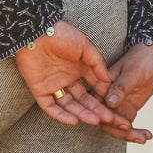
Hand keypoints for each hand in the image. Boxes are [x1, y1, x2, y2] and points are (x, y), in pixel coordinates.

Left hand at [13, 20, 138, 134]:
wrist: (37, 31)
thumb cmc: (61, 34)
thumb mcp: (85, 46)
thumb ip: (97, 63)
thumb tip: (109, 80)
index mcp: (79, 69)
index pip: (94, 87)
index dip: (104, 96)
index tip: (115, 106)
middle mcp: (67, 79)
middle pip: (83, 99)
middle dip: (96, 109)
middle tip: (108, 118)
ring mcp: (54, 85)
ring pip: (69, 105)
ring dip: (82, 113)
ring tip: (95, 120)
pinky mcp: (39, 90)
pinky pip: (50, 106)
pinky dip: (61, 115)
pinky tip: (74, 121)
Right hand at [96, 44, 152, 143]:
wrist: (152, 56)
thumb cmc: (141, 58)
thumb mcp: (132, 72)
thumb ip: (121, 87)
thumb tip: (110, 102)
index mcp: (100, 85)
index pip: (98, 106)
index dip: (108, 119)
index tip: (125, 124)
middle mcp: (104, 97)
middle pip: (105, 120)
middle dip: (119, 130)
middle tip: (135, 133)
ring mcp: (115, 105)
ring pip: (115, 126)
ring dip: (129, 135)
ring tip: (145, 137)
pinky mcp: (126, 109)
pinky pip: (126, 125)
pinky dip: (135, 133)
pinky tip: (147, 136)